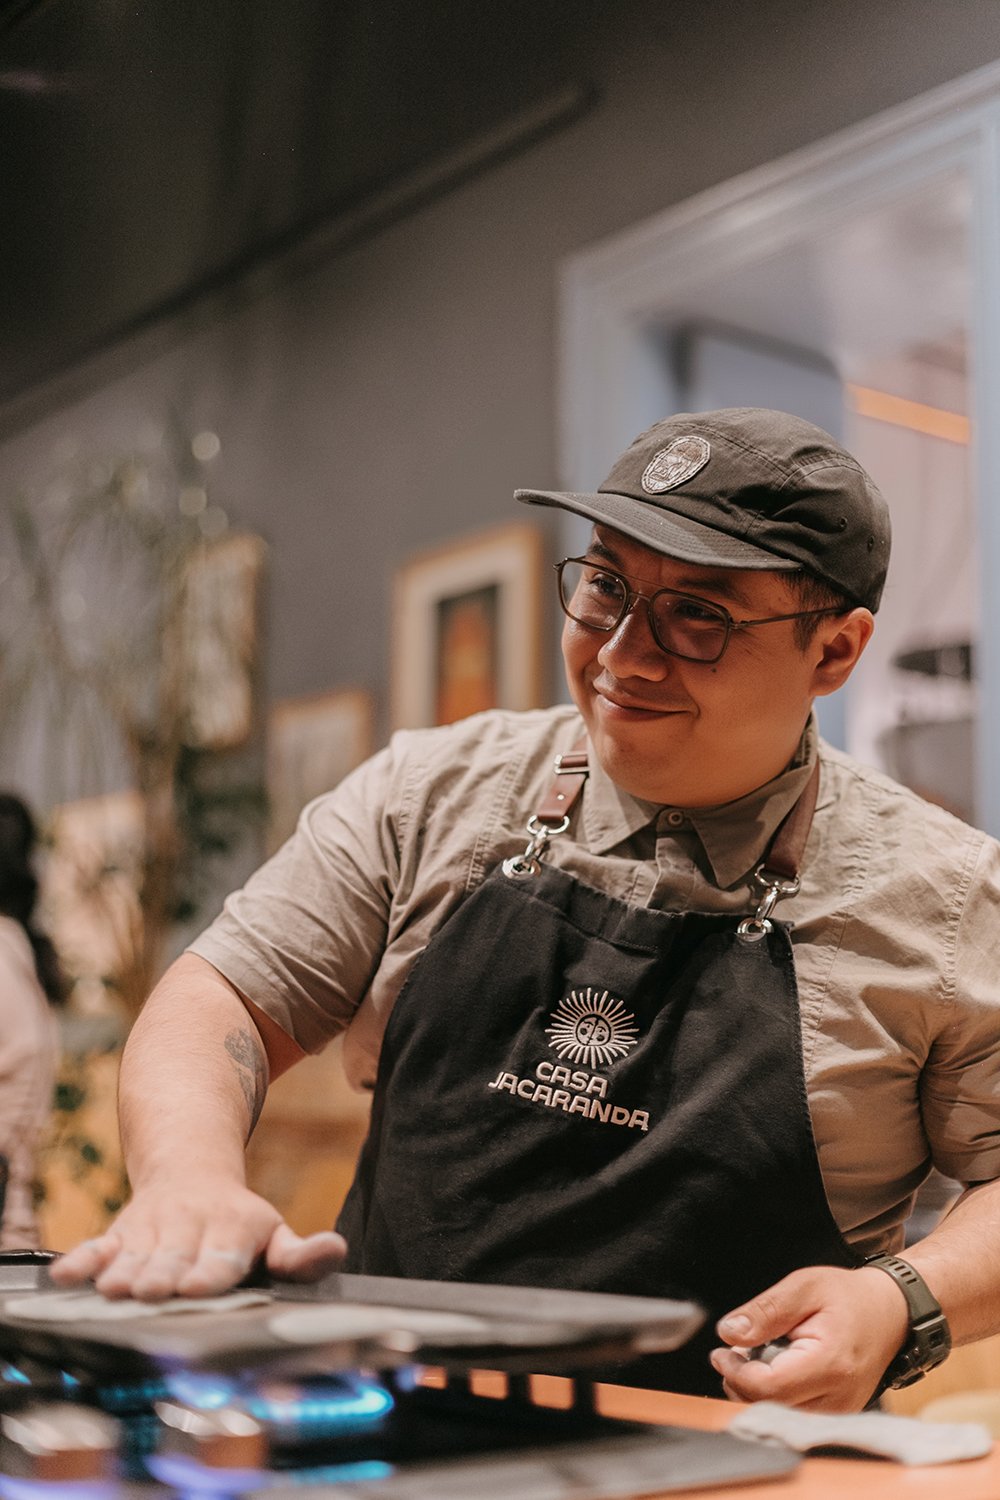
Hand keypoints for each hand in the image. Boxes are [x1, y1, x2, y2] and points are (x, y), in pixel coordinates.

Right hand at [49, 1178, 346, 1300]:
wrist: (189, 1167)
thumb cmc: (238, 1223)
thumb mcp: (274, 1234)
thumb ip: (300, 1255)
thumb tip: (336, 1249)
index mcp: (233, 1230)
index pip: (223, 1255)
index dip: (210, 1270)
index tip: (198, 1285)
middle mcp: (190, 1227)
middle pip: (174, 1257)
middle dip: (163, 1275)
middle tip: (151, 1291)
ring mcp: (151, 1229)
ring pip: (136, 1253)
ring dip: (124, 1269)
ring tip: (114, 1287)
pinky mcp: (120, 1232)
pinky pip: (99, 1244)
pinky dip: (84, 1259)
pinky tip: (67, 1276)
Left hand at [710, 1265, 909, 1411]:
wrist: (891, 1314)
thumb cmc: (850, 1297)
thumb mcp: (804, 1286)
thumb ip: (765, 1311)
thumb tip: (729, 1333)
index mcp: (830, 1365)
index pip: (769, 1388)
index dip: (736, 1373)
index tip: (721, 1354)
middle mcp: (838, 1399)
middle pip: (770, 1408)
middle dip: (743, 1382)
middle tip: (737, 1351)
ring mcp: (840, 1413)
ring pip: (779, 1416)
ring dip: (757, 1390)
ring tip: (760, 1355)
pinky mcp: (837, 1416)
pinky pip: (794, 1415)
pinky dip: (776, 1396)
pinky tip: (778, 1369)